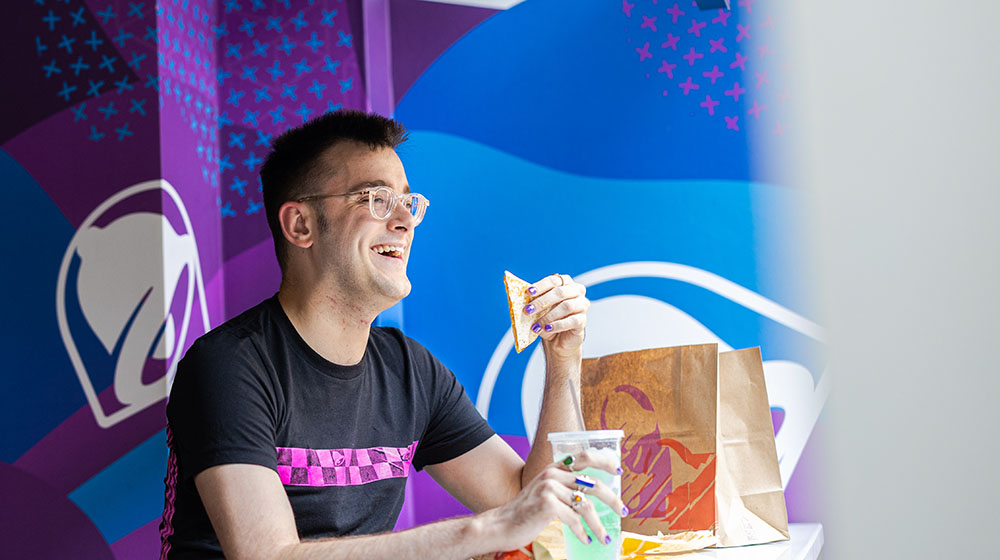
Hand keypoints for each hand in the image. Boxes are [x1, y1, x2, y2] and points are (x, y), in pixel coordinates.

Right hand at [480, 451, 625, 551]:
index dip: (605, 461)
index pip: (585, 456)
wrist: (501, 524)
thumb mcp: (545, 491)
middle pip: (593, 483)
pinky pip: (575, 520)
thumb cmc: (526, 511)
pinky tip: (586, 540)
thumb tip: (594, 492)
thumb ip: (565, 486)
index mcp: (554, 467)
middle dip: (612, 499)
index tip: (619, 471)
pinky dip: (583, 533)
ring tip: (605, 537)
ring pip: (586, 505)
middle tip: (622, 511)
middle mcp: (553, 474)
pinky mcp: (547, 504)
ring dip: (599, 525)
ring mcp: (549, 488)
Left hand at [525, 274, 589, 359]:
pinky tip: (547, 328)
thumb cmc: (549, 320)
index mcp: (566, 283)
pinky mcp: (583, 320)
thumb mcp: (540, 309)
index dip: (541, 286)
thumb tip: (523, 298)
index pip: (554, 280)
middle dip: (542, 301)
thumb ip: (535, 302)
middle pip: (561, 292)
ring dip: (548, 316)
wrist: (558, 340)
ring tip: (536, 325)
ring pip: (567, 306)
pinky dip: (557, 325)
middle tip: (528, 310)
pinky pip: (572, 321)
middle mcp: (577, 292)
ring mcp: (582, 305)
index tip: (528, 292)